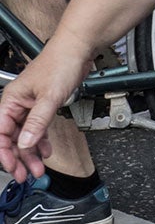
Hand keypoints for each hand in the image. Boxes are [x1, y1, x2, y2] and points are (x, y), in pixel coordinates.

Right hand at [0, 33, 93, 182]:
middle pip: (11, 137)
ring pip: (25, 135)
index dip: (5, 153)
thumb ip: (37, 122)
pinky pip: (37, 128)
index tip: (13, 167)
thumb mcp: (50, 97)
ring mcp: (29, 105)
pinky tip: (45, 151)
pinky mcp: (42, 105)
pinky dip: (40, 140)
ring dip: (31, 152)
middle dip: (19, 158)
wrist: (79, 49)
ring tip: (38, 168)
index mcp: (10, 101)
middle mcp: (16, 104)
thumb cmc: (61, 63)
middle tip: (26, 175)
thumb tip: (25, 144)